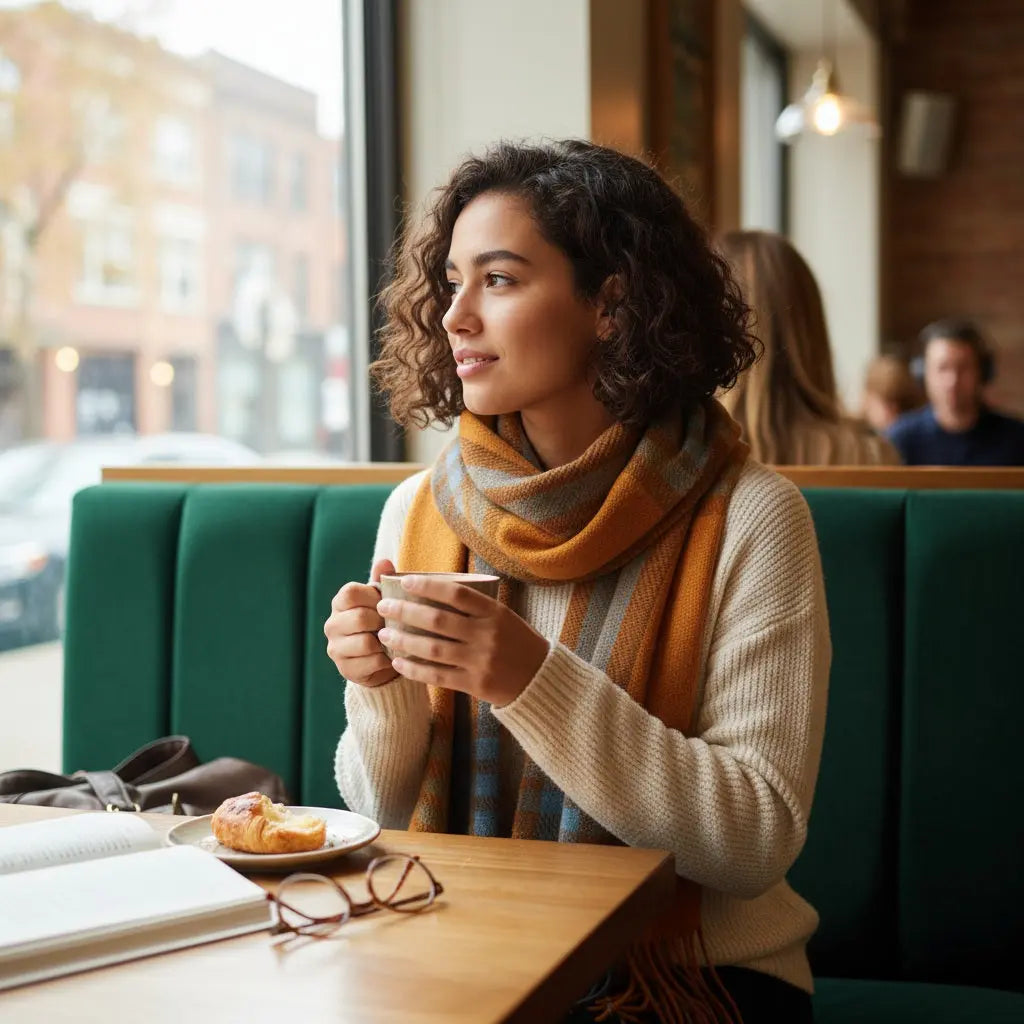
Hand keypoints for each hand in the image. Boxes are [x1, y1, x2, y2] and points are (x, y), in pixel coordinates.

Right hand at [324, 559, 399, 687]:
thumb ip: (383, 580)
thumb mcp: (384, 600)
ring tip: (393, 640)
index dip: (373, 597)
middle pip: (360, 617)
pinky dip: (387, 660)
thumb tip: (384, 561)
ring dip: (385, 642)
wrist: (383, 659)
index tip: (386, 603)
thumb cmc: (384, 622)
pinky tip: (391, 657)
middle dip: (383, 621)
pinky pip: (372, 662)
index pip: (350, 592)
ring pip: (365, 642)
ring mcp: (336, 648)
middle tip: (395, 624)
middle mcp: (332, 625)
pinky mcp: (346, 669)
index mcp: (340, 603)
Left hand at [376, 574, 549, 705]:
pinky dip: (415, 669)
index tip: (405, 582)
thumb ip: (475, 607)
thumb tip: (433, 590)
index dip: (428, 586)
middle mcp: (487, 635)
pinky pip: (438, 676)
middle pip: (438, 620)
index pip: (457, 594)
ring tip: (384, 634)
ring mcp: (481, 661)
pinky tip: (398, 662)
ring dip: (404, 641)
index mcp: (495, 613)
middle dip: (406, 612)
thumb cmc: (517, 642)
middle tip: (384, 607)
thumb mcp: (504, 617)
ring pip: (433, 649)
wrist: (540, 679)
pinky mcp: (475, 685)